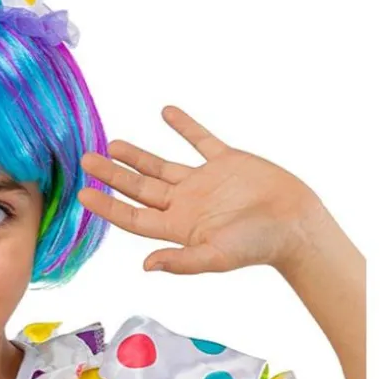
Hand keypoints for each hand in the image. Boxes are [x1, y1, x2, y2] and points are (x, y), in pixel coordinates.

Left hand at [78, 106, 324, 273]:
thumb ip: (181, 260)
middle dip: (112, 175)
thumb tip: (147, 265)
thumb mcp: (215, 256)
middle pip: (140, 188)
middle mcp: (186, 204)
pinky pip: (200, 141)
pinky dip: (184, 127)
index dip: (108, 205)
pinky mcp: (227, 163)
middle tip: (87, 160)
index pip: (133, 216)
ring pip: (162, 166)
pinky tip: (167, 113)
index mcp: (178, 227)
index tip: (83, 194)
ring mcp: (204, 183)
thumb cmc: (258, 246)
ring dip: (137, 155)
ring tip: (112, 143)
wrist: (296, 225)